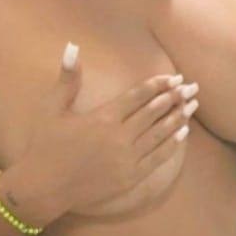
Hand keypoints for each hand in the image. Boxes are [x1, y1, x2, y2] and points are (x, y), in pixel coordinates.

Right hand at [2, 46, 196, 223]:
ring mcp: (127, 159)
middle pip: (154, 113)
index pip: (138, 96)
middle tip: (192, 87)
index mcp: (103, 118)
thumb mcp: (51, 108)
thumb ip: (68, 79)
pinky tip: (183, 133)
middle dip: (175, 98)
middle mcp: (119, 137)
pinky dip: (172, 144)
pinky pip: (158, 158)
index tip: (175, 77)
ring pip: (160, 134)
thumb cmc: (44, 145)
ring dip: (178, 118)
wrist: (43, 188)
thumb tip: (72, 47)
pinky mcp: (130, 177)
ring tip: (193, 105)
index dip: (158, 85)